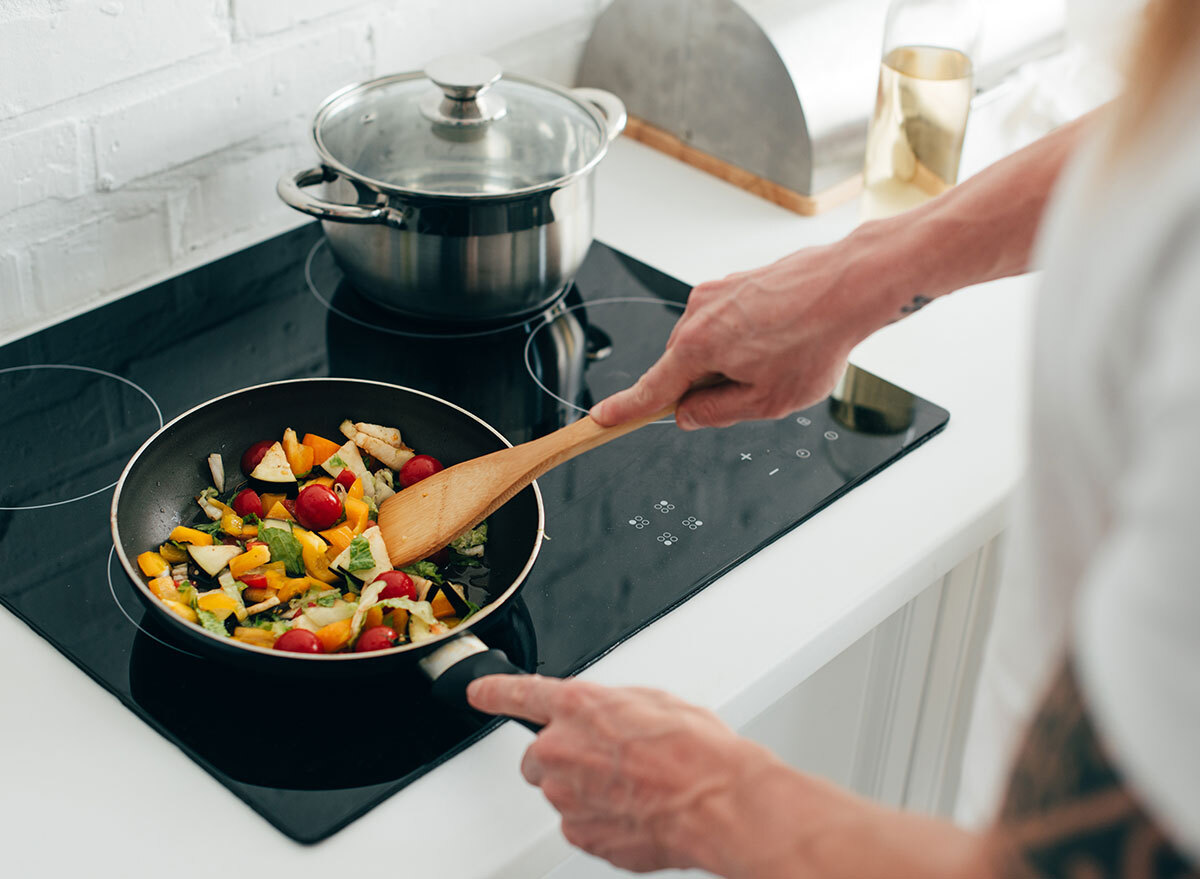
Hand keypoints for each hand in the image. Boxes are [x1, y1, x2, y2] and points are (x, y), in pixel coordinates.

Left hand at [467, 675, 778, 874]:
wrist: (719, 802)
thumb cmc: (697, 751)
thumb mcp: (654, 701)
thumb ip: (612, 707)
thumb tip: (607, 718)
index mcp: (576, 706)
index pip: (518, 694)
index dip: (493, 692)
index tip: (478, 692)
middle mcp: (560, 750)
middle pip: (538, 756)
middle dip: (564, 757)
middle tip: (608, 762)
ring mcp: (566, 797)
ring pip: (561, 792)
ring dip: (586, 790)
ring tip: (635, 788)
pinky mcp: (580, 834)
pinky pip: (580, 824)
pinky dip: (600, 821)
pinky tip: (635, 812)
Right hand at [590, 233, 901, 430]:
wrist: (850, 285)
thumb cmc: (816, 339)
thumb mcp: (767, 401)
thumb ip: (717, 412)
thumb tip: (689, 414)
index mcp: (697, 347)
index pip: (651, 389)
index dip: (625, 410)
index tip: (602, 419)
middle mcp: (697, 313)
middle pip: (683, 367)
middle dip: (708, 385)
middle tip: (757, 389)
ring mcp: (716, 292)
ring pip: (707, 344)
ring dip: (731, 360)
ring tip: (780, 358)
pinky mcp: (735, 282)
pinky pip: (726, 322)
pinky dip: (746, 338)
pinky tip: (783, 338)